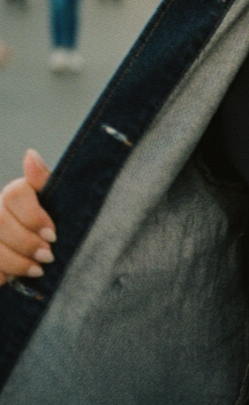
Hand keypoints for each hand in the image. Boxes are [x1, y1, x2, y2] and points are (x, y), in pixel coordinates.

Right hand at [0, 150, 55, 286]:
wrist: (43, 254)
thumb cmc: (52, 226)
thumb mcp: (56, 203)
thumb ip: (44, 182)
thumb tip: (30, 154)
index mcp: (15, 194)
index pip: (15, 193)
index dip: (33, 216)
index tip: (53, 235)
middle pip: (0, 221)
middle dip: (26, 242)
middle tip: (48, 256)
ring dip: (14, 262)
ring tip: (36, 270)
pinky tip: (10, 280)